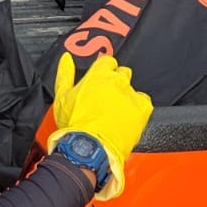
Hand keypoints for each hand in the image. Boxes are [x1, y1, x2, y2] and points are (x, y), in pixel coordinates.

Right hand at [46, 53, 153, 199]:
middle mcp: (117, 81)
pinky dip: (138, 109)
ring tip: (116, 113)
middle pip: (122, 73)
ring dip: (126, 97)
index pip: (107, 61)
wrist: (91, 147)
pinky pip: (144, 102)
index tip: (101, 80)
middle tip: (107, 99)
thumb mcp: (62, 96)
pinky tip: (127, 118)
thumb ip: (64, 73)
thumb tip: (66, 58)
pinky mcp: (142, 109)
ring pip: (133, 89)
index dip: (104, 70)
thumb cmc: (75, 125)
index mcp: (98, 75)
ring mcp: (131, 95)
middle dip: (116, 83)